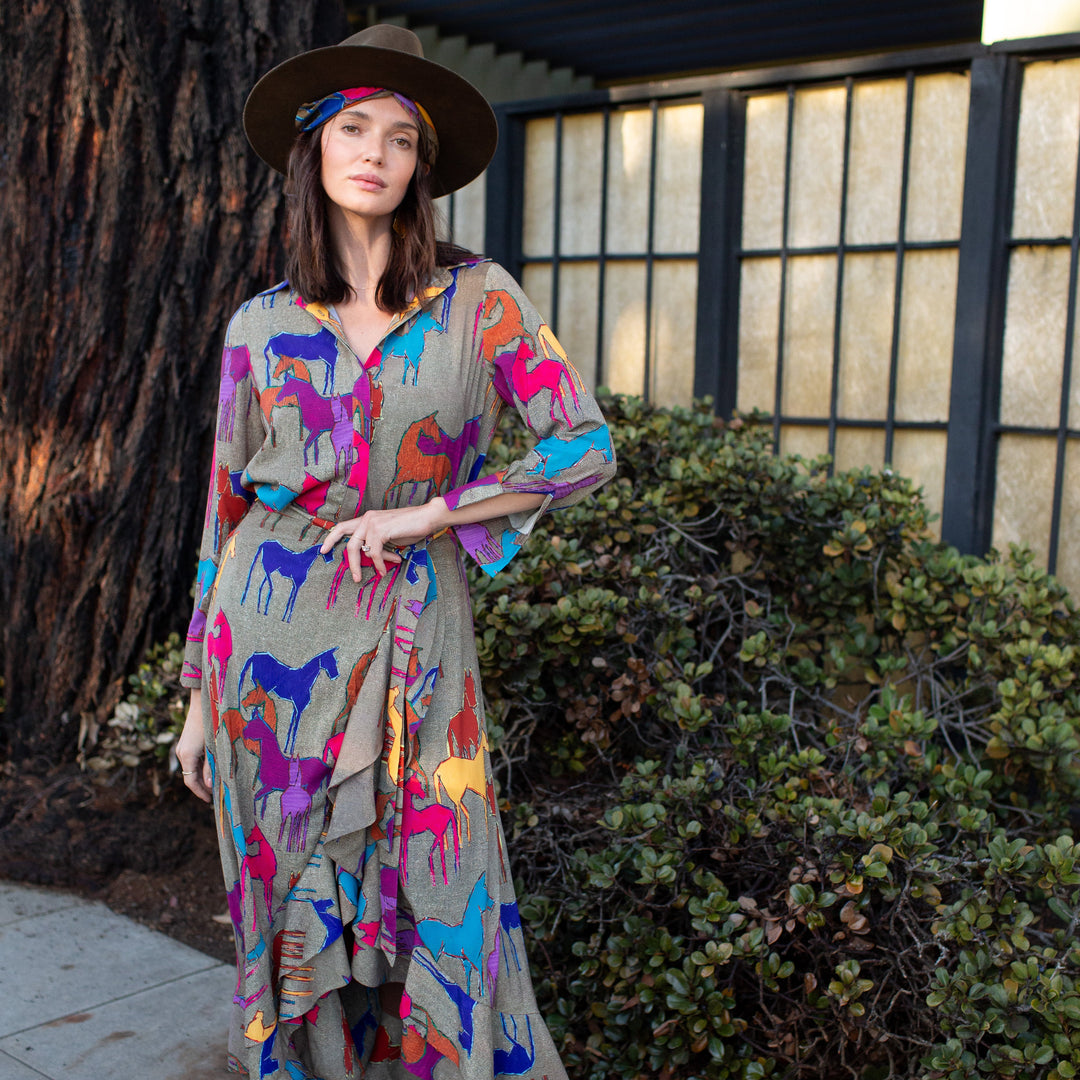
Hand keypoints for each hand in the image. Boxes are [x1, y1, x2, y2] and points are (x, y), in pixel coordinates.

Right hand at [176, 691, 211, 802]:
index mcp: (187, 755)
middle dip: (201, 787)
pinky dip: (199, 768)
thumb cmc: (212, 722)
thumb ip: (210, 766)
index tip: (210, 801)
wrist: (203, 701)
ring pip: (190, 768)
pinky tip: (211, 770)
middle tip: (215, 795)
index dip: (200, 792)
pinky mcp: (186, 742)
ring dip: (201, 777)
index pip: (190, 781)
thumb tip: (208, 786)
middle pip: (189, 776)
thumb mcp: (213, 746)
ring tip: (215, 784)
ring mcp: (182, 747)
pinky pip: (191, 760)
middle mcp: (181, 752)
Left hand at [319, 502, 444, 578]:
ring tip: (375, 575)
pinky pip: (374, 553)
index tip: (323, 550)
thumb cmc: (412, 527)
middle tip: (353, 577)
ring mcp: (372, 523)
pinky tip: (384, 570)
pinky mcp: (380, 530)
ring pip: (359, 550)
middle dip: (348, 561)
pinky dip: (379, 564)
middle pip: (347, 542)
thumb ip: (379, 546)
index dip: (331, 538)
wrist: (428, 517)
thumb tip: (375, 561)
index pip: (342, 526)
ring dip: (366, 566)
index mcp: (367, 518)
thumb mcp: (391, 538)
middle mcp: (367, 518)